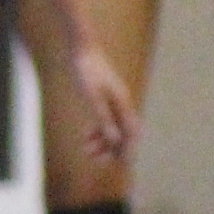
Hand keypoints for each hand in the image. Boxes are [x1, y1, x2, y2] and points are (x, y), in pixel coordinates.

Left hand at [65, 40, 140, 160]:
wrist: (82, 48)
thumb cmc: (87, 70)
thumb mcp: (92, 96)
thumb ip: (103, 118)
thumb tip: (115, 141)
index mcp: (123, 103)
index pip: (132, 133)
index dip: (129, 150)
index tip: (123, 164)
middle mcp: (122, 103)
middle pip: (124, 133)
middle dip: (114, 149)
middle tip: (100, 162)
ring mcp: (114, 100)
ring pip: (114, 128)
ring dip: (103, 141)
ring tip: (87, 152)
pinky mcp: (104, 97)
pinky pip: (106, 120)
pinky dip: (98, 131)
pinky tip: (87, 138)